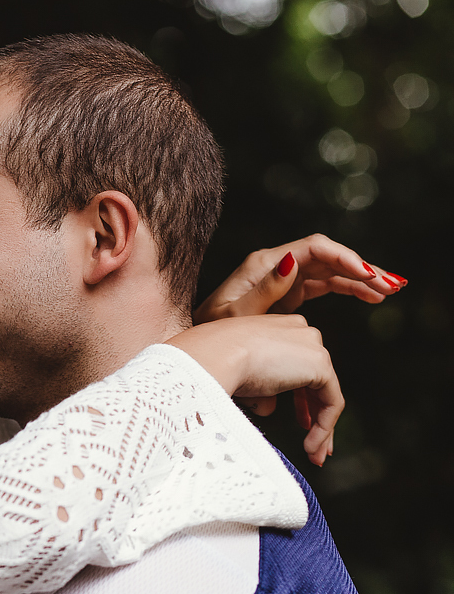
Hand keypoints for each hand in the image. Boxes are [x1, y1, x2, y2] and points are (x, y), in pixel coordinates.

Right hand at [167, 315, 341, 466]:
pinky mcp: (320, 365)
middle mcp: (300, 331)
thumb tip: (269, 406)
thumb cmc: (210, 362)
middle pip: (315, 378)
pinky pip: (331, 402)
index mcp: (278, 326)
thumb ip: (256, 384)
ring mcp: (313, 346)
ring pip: (324, 393)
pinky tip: (309, 447)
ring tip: (313, 454)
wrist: (212, 356)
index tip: (298, 421)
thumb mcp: (234, 369)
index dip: (300, 396)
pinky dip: (324, 427)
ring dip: (320, 427)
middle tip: (311, 441)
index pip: (298, 364)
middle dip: (313, 412)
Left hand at [194, 234, 404, 322]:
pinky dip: (349, 290)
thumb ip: (264, 291)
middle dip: (361, 268)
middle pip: (329, 257)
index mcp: (265, 264)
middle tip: (391, 285)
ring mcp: (285, 279)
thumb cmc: (211, 330)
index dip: (343, 257)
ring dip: (361, 280)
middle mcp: (278, 265)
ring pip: (332, 271)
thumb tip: (291, 261)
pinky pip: (326, 286)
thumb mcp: (232, 314)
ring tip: (390, 291)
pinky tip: (371, 298)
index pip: (314, 248)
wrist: (201, 345)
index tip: (367, 274)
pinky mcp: (289, 294)